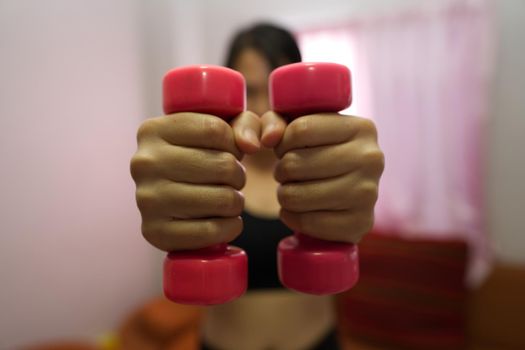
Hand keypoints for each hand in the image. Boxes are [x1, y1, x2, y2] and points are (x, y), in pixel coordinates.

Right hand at [130, 111, 260, 250]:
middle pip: (223, 165)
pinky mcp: (155, 232)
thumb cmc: (200, 158)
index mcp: (152, 131)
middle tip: (231, 181)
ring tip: (227, 199)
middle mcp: (143, 164)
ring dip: (236, 202)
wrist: (171, 201)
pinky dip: (231, 227)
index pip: (215, 130)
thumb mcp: (221, 129)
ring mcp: (146, 200)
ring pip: (222, 199)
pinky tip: (227, 221)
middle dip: (238, 175)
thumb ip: (245, 124)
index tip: (229, 153)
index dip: (234, 144)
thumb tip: (251, 145)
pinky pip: (211, 231)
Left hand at [260, 112, 383, 243]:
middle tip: (289, 173)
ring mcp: (369, 194)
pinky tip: (299, 210)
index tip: (287, 149)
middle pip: (295, 163)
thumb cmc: (316, 154)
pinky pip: (306, 222)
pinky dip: (292, 217)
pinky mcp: (360, 224)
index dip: (282, 142)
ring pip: (296, 195)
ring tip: (293, 190)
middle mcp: (371, 159)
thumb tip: (268, 139)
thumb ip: (274, 122)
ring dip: (285, 194)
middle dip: (282, 170)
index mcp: (362, 128)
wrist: (343, 196)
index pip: (301, 129)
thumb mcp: (296, 127)